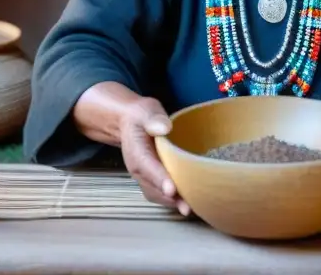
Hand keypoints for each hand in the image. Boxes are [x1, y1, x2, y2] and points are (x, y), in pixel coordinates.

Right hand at [119, 97, 190, 216]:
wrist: (130, 123)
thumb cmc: (141, 117)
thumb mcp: (145, 112)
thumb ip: (153, 119)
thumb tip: (164, 128)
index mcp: (136, 152)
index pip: (148, 167)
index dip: (160, 179)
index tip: (172, 190)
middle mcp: (138, 169)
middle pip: (153, 187)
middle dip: (170, 198)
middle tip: (187, 207)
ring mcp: (144, 176)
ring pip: (157, 194)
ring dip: (173, 203)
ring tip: (191, 208)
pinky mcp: (152, 180)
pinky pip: (160, 193)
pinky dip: (173, 200)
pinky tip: (188, 201)